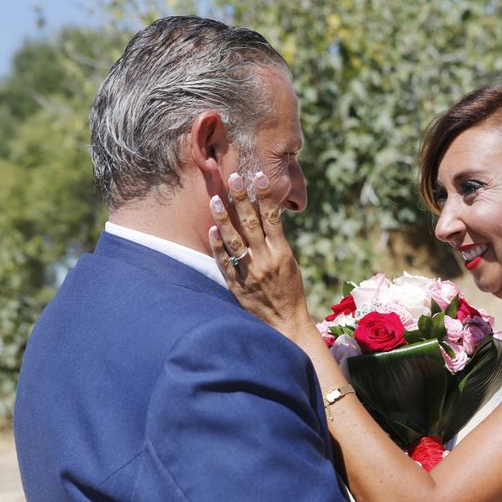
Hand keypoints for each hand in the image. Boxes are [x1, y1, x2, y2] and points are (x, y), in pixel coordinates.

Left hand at [208, 172, 311, 340]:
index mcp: (282, 253)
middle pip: (251, 223)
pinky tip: (211, 230)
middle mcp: (266, 259)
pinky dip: (218, 246)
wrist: (285, 323)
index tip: (258, 177)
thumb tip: (267, 219)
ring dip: (223, 218)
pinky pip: (226, 262)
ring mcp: (250, 272)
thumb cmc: (290, 292)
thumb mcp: (290, 264)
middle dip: (241, 199)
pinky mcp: (238, 285)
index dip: (265, 196)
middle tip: (233, 177)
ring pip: (234, 240)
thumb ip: (277, 243)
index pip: (272, 218)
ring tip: (215, 199)